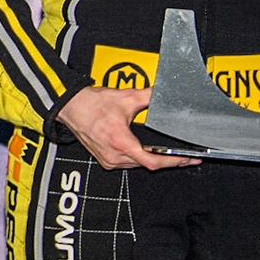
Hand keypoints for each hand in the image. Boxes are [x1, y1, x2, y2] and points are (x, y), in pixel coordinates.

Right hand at [54, 86, 195, 170]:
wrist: (71, 107)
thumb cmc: (91, 104)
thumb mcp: (125, 97)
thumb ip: (148, 96)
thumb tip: (164, 94)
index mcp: (121, 141)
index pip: (153, 160)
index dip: (174, 162)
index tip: (188, 159)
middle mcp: (114, 155)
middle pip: (148, 165)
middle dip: (168, 160)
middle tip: (185, 156)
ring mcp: (109, 160)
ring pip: (138, 166)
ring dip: (153, 160)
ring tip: (168, 155)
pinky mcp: (105, 160)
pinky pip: (128, 163)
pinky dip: (139, 158)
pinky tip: (147, 152)